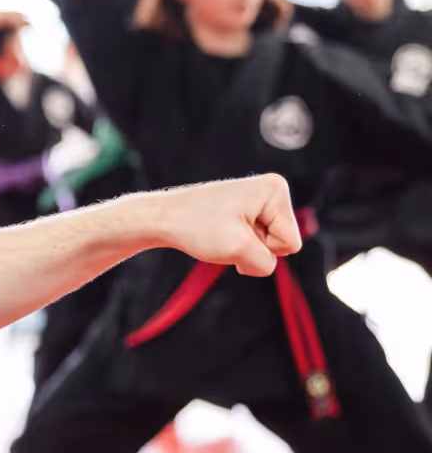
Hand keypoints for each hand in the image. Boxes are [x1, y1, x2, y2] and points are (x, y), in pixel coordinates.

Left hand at [143, 173, 300, 275]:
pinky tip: (218, 234)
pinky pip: (254, 241)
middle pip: (282, 243)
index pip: (289, 243)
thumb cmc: (196, 228)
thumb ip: (266, 263)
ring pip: (267, 245)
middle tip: (224, 236)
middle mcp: (272, 189)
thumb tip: (267, 262)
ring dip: (243, 249)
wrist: (162, 218)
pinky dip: (236, 245)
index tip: (233, 234)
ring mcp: (259, 199)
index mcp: (276, 190)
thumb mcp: (239, 250)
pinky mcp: (247, 209)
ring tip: (219, 234)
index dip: (262, 249)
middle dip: (253, 249)